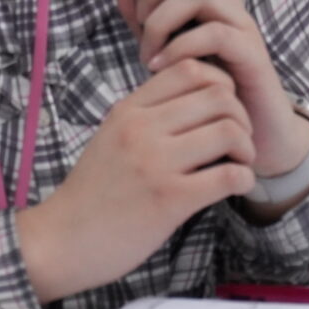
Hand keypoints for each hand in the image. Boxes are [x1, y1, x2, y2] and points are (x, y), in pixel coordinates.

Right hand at [17, 59, 253, 301]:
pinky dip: (244, 178)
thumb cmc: (92, 192)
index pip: (189, 68)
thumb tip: (192, 101)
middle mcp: (142, 129)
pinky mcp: (170, 200)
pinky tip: (237, 185)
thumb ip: (146, 116)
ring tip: (240, 163)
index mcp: (129, 110)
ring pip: (228, 131)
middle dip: (241, 115)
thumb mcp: (111, 137)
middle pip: (218, 95)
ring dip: (246, 147)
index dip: (219, 84)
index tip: (221, 110)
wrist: (61, 240)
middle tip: (239, 140)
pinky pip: (228, 175)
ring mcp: (156, 163)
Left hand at [111, 0, 308, 191]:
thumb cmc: (207, 83)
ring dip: (162, 20)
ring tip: (147, 53)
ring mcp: (241, 24)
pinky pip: (215, 33)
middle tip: (141, 21)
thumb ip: (141, 11)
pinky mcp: (250, 53)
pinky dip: (180, 48)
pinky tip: (161, 67)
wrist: (253, 129)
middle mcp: (227, 0)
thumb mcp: (165, 42)